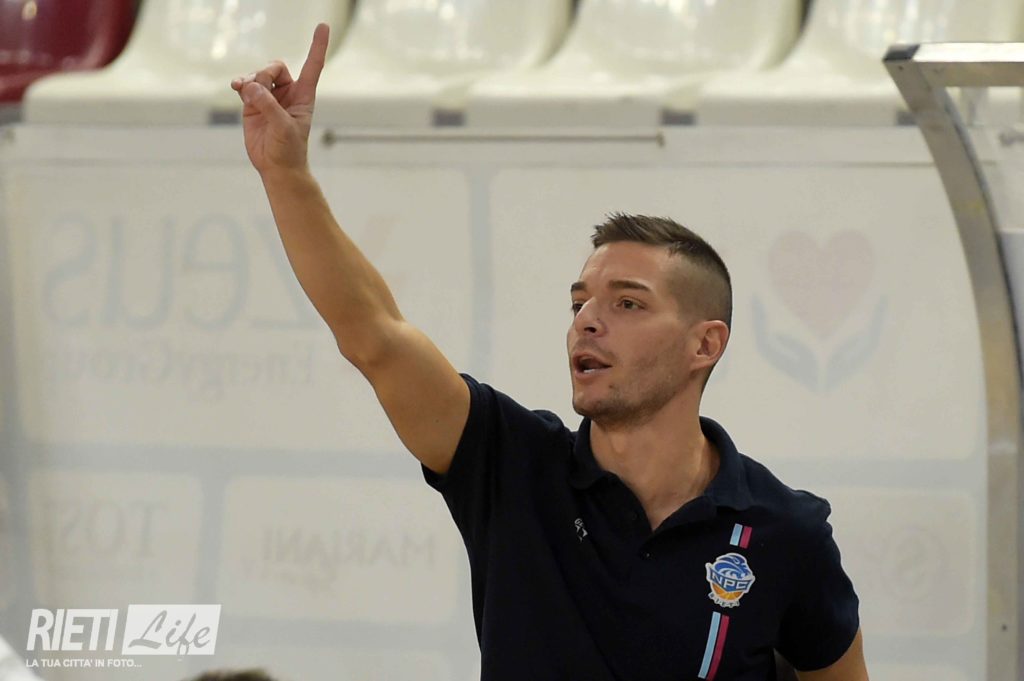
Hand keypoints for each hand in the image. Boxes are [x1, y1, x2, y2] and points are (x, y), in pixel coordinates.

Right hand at [231, 23, 329, 174]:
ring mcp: (268, 98)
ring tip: (245, 94)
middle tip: (258, 89)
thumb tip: (250, 86)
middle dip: (265, 74)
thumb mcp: (283, 126)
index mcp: (303, 96)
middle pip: (276, 67)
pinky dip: (240, 84)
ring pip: (259, 75)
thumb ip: (268, 105)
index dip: (318, 46)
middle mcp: (287, 93)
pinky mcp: (252, 105)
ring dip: (251, 80)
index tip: (323, 26)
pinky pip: (245, 85)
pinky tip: (236, 86)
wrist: (276, 167)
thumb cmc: (289, 149)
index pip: (313, 65)